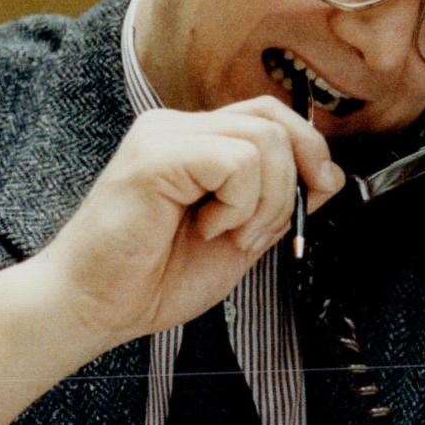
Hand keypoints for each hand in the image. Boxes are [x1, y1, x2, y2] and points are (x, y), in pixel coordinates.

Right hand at [34, 96, 344, 350]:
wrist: (93, 308)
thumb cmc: (152, 279)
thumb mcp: (241, 237)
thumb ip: (280, 203)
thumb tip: (330, 176)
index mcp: (195, 141)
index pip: (271, 116)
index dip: (309, 151)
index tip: (317, 196)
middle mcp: (177, 127)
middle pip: (273, 118)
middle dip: (298, 175)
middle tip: (271, 227)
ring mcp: (163, 136)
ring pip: (263, 141)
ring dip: (266, 202)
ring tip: (230, 236)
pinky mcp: (155, 156)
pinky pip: (235, 162)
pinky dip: (239, 205)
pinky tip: (209, 230)